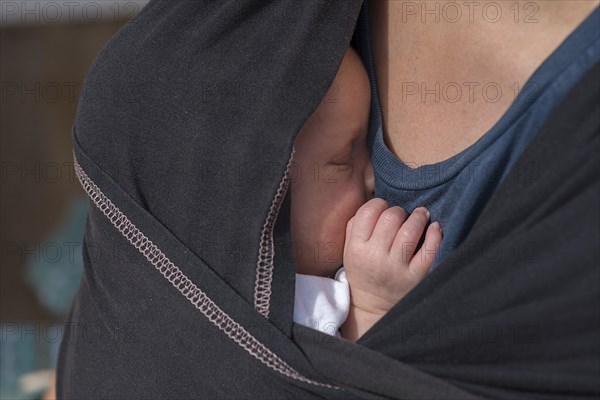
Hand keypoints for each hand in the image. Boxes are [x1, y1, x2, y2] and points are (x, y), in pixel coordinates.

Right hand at [340, 198, 441, 340]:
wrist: (374, 308)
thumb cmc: (363, 271)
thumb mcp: (349, 251)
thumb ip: (354, 226)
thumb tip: (376, 204)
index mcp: (356, 249)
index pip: (368, 212)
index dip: (379, 204)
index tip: (384, 210)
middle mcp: (375, 257)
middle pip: (391, 217)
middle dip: (399, 211)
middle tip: (401, 216)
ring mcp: (396, 268)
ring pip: (410, 230)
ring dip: (419, 216)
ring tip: (421, 214)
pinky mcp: (416, 277)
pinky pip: (429, 250)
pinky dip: (435, 234)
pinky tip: (435, 227)